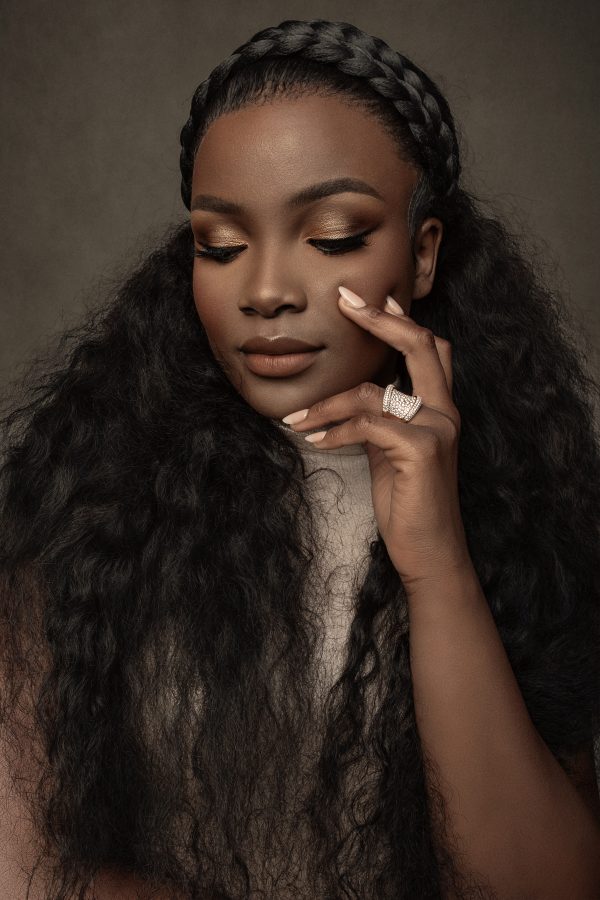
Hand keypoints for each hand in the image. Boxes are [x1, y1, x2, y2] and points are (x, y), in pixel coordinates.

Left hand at [281, 286, 473, 591]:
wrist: (430, 551)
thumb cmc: (408, 504)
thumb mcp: (392, 453)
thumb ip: (381, 420)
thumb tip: (351, 399)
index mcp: (440, 408)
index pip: (429, 348)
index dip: (400, 319)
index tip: (369, 298)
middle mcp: (445, 412)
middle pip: (420, 345)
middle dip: (379, 318)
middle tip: (344, 301)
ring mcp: (437, 429)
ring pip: (372, 393)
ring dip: (325, 404)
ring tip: (296, 419)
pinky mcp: (421, 451)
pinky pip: (367, 424)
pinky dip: (334, 430)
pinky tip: (313, 441)